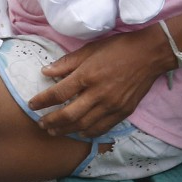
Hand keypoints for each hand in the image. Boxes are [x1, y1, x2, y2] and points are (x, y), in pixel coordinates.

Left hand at [27, 27, 171, 138]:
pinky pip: (101, 128)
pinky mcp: (123, 112)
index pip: (58, 93)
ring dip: (66, 130)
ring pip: (83, 125)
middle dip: (51, 121)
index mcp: (87, 75)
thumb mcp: (90, 49)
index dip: (42, 101)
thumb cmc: (118, 48)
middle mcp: (98, 93)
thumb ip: (67, 63)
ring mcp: (111, 105)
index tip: (32, 105)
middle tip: (41, 124)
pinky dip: (88, 133)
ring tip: (55, 131)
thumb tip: (46, 72)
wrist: (150, 55)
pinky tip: (79, 132)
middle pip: (68, 115)